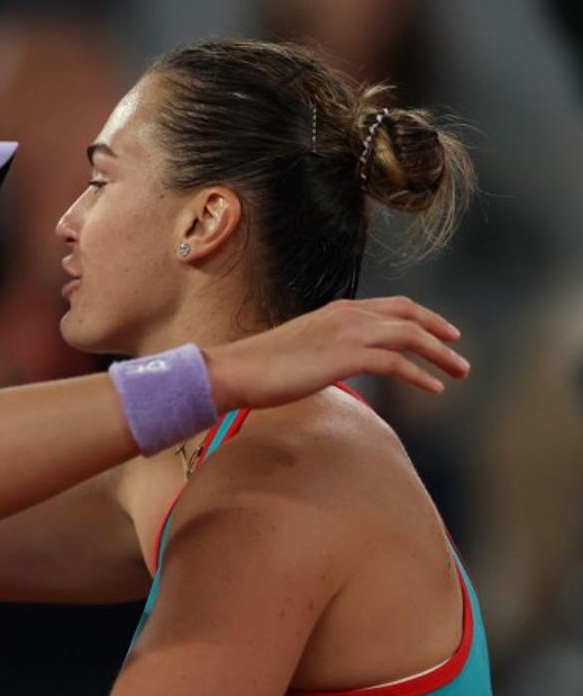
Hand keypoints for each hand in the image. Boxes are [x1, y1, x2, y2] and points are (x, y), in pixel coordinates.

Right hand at [204, 296, 469, 411]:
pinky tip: (433, 388)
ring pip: (409, 336)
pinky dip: (418, 374)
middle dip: (439, 332)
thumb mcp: (302, 350)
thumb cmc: (261, 367)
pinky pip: (395, 362)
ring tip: (458, 372)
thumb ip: (326, 351)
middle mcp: (347, 315)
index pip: (392, 307)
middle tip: (459, 351)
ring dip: (439, 354)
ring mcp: (347, 333)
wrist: (237, 370)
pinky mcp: (345, 357)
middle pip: (408, 315)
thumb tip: (336, 366)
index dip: (422, 318)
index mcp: (337, 311)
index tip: (442, 332)